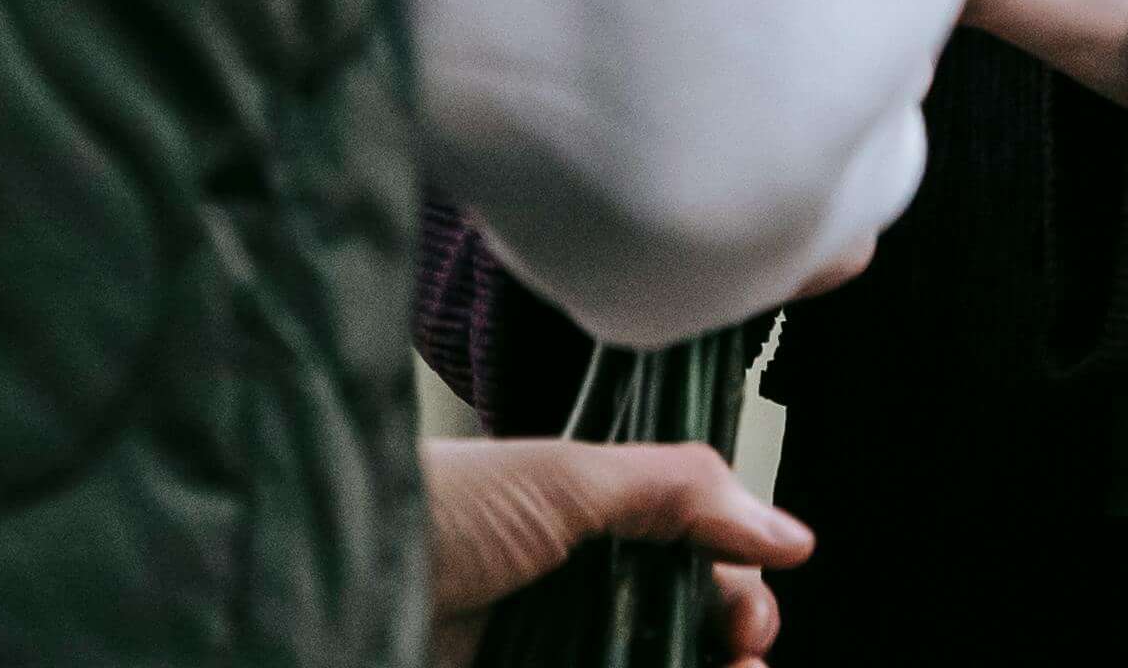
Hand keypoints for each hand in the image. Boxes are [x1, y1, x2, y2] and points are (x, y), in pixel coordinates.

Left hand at [423, 439, 804, 659]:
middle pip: (679, 628)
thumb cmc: (439, 509)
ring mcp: (547, 647)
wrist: (340, 573)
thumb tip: (788, 532)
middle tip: (740, 656)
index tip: (751, 613)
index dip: (733, 586)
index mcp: (587, 524)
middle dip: (731, 643)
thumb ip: (679, 492)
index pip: (688, 559)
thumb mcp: (567, 478)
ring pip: (648, 666)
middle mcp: (571, 590)